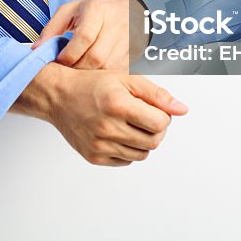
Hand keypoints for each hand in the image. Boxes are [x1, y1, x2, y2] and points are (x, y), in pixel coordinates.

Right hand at [13, 65, 188, 165]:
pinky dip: (127, 149)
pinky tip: (117, 133)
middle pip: (154, 141)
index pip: (161, 123)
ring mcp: (100, 145)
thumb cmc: (91, 85)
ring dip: (143, 140)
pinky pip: (126, 161)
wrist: (58, 96)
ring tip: (129, 124)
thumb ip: (157, 94)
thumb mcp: (126, 79)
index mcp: (118, 105)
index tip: (152, 109)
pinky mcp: (95, 157)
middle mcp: (108, 127)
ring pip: (142, 154)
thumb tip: (182, 109)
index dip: (163, 115)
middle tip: (144, 117)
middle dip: (156, 129)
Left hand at [32, 0, 143, 70]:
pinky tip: (93, 73)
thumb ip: (52, 29)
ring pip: (107, 68)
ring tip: (78, 72)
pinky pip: (116, 73)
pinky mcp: (134, 54)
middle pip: (96, 57)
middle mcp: (115, 26)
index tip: (59, 61)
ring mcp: (128, 41)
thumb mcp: (70, 10)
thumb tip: (35, 50)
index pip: (84, 38)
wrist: (131, 6)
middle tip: (66, 71)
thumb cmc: (96, 9)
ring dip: (89, 76)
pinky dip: (103, 77)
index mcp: (97, 11)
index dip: (68, 54)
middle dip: (77, 68)